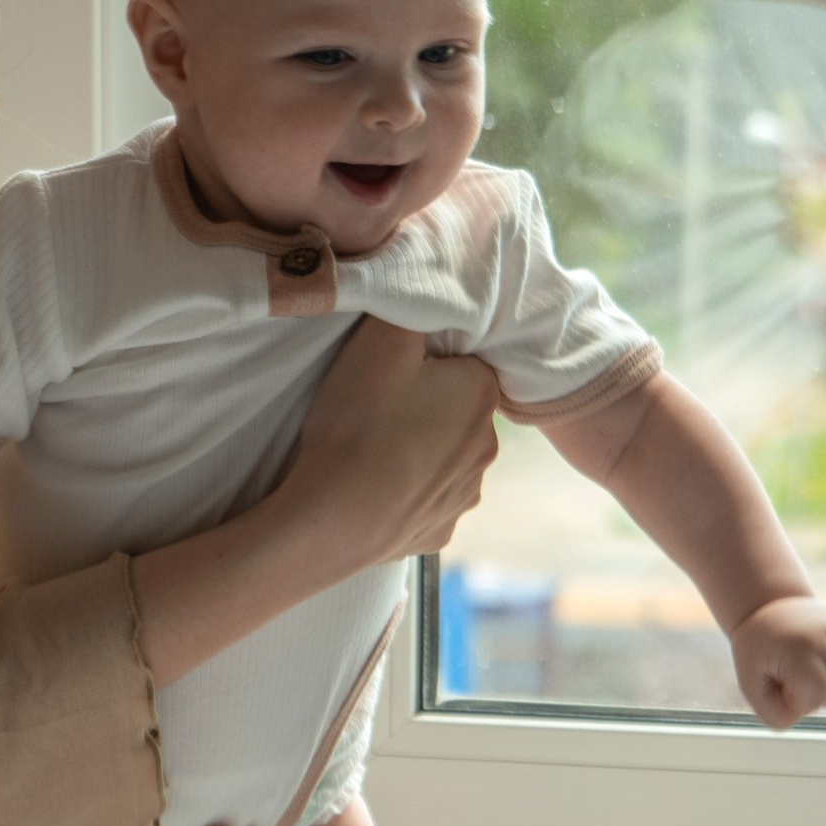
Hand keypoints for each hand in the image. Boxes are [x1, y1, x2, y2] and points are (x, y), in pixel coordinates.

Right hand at [291, 319, 500, 569]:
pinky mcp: (442, 529)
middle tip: (375, 408)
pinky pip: (427, 500)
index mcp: (483, 394)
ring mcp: (467, 492)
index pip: (461, 361)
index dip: (424, 361)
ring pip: (444, 455)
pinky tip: (376, 488)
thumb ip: (412, 307)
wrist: (337, 517)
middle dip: (426, 404)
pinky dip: (406, 492)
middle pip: (456, 408)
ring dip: (418, 449)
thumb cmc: (359, 423)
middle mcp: (489, 445)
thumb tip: (431, 296)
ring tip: (372, 449)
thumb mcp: (379, 339)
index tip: (390, 371)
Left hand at [731, 593, 825, 729]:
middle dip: (818, 697)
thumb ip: (774, 715)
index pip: (817, 698)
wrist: (772, 607)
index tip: (780, 678)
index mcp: (803, 648)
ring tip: (812, 673)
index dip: (797, 698)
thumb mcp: (750, 683)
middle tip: (795, 674)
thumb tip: (806, 717)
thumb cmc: (760, 650)